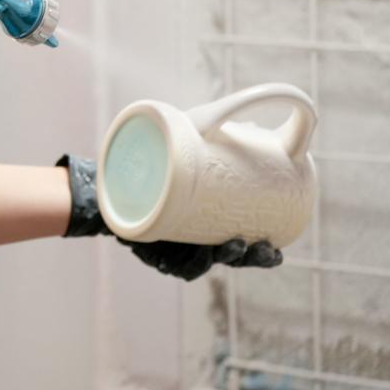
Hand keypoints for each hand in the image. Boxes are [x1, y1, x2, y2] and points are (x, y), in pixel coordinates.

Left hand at [57, 154, 283, 281]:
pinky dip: (187, 263)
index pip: (243, 249)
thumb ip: (219, 140)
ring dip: (223, 258)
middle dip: (248, 257)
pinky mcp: (149, 247)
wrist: (112, 176)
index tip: (277, 249)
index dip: (263, 256)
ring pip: (203, 263)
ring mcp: (172, 247)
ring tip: (233, 242)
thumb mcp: (189, 152)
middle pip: (228, 260)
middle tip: (256, 243)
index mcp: (210, 228)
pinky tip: (201, 257)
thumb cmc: (158, 166)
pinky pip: (170, 262)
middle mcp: (194, 242)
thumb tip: (256, 126)